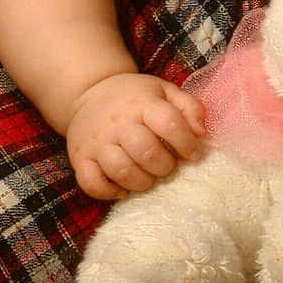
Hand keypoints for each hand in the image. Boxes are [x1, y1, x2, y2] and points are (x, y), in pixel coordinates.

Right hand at [66, 72, 205, 199]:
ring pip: (121, 170)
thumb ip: (189, 106)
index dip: (187, 143)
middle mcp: (118, 122)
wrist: (91, 91)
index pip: (170, 124)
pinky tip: (122, 187)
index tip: (193, 154)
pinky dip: (109, 191)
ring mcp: (97, 141)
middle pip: (146, 151)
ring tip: (148, 176)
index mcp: (142, 103)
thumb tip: (202, 132)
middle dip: (165, 166)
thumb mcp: (164, 91)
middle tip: (168, 165)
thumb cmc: (135, 97)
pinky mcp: (80, 158)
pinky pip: (92, 183)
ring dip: (141, 181)